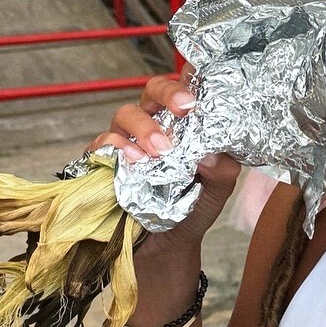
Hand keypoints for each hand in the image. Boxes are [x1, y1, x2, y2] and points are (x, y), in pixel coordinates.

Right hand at [90, 75, 241, 253]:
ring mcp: (126, 141)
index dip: (191, 78)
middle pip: (153, 91)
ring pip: (126, 114)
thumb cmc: (191, 211)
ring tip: (159, 149)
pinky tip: (132, 160)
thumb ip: (223, 172)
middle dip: (167, 94)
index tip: (200, 81)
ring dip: (143, 126)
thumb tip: (212, 155)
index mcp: (182, 124)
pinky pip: (102, 144)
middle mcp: (153, 125)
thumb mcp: (216, 192)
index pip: (186, 90)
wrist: (165, 248)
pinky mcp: (103, 161)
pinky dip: (116, 147)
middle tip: (184, 108)